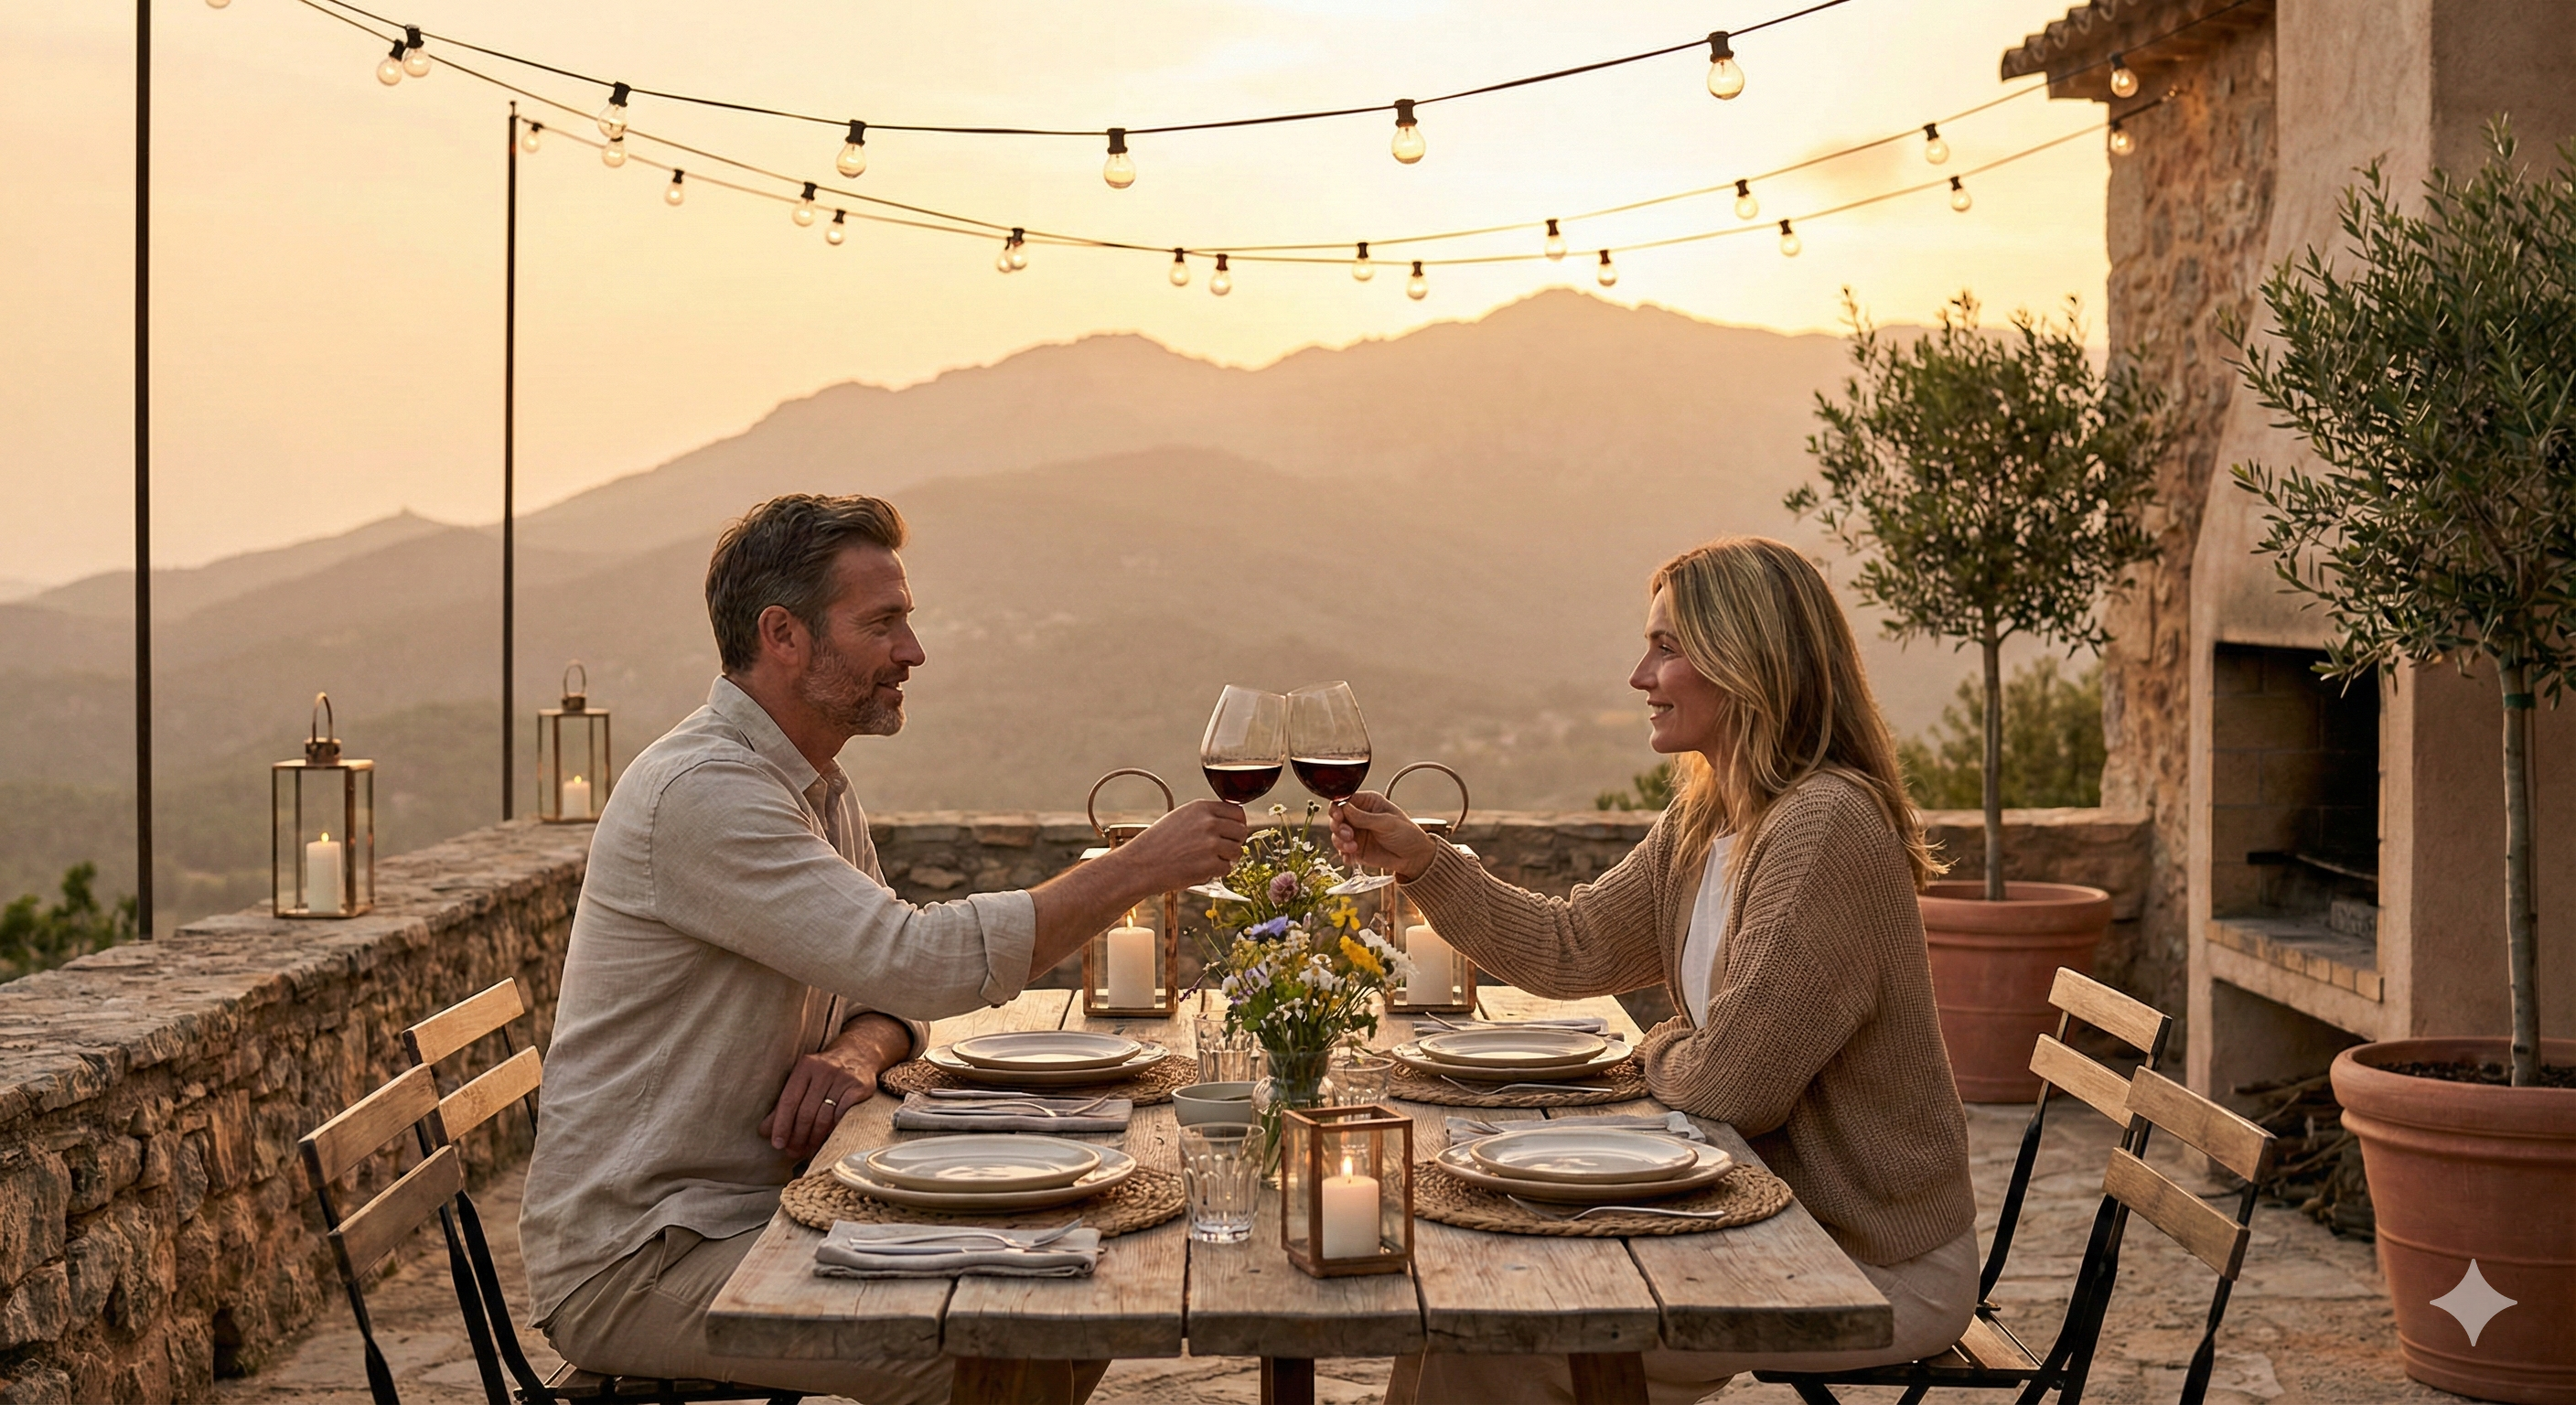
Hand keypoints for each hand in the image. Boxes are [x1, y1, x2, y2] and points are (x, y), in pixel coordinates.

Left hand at [760, 1048, 877, 1158]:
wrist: (859, 1053)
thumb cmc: (823, 1073)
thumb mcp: (803, 1081)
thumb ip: (785, 1105)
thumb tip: (765, 1131)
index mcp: (805, 1066)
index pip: (789, 1100)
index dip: (781, 1124)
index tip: (777, 1144)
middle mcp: (824, 1069)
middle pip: (806, 1111)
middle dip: (798, 1136)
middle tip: (793, 1151)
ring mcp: (844, 1078)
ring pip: (824, 1117)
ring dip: (814, 1138)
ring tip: (808, 1148)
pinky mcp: (860, 1087)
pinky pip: (843, 1116)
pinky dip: (833, 1130)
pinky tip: (827, 1139)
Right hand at [1115, 799, 1250, 890]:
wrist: (1140, 865)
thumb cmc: (1158, 843)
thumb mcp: (1181, 818)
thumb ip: (1205, 817)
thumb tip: (1232, 823)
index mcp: (1201, 807)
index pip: (1237, 812)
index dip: (1237, 825)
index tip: (1231, 833)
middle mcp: (1208, 822)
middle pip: (1241, 831)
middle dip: (1234, 842)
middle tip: (1221, 851)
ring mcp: (1210, 844)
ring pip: (1237, 851)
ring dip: (1227, 859)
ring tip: (1209, 861)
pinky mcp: (1209, 864)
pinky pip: (1226, 869)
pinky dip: (1216, 873)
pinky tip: (1200, 870)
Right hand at [1332, 791, 1439, 881]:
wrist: (1414, 857)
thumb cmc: (1407, 834)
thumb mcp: (1387, 823)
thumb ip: (1364, 817)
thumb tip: (1344, 807)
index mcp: (1368, 803)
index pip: (1345, 799)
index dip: (1338, 808)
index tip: (1338, 817)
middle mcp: (1359, 816)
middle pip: (1336, 817)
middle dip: (1338, 827)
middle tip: (1348, 835)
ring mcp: (1356, 833)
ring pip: (1336, 834)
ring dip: (1340, 842)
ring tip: (1353, 848)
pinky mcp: (1356, 849)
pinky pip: (1341, 850)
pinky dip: (1343, 854)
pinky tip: (1351, 858)